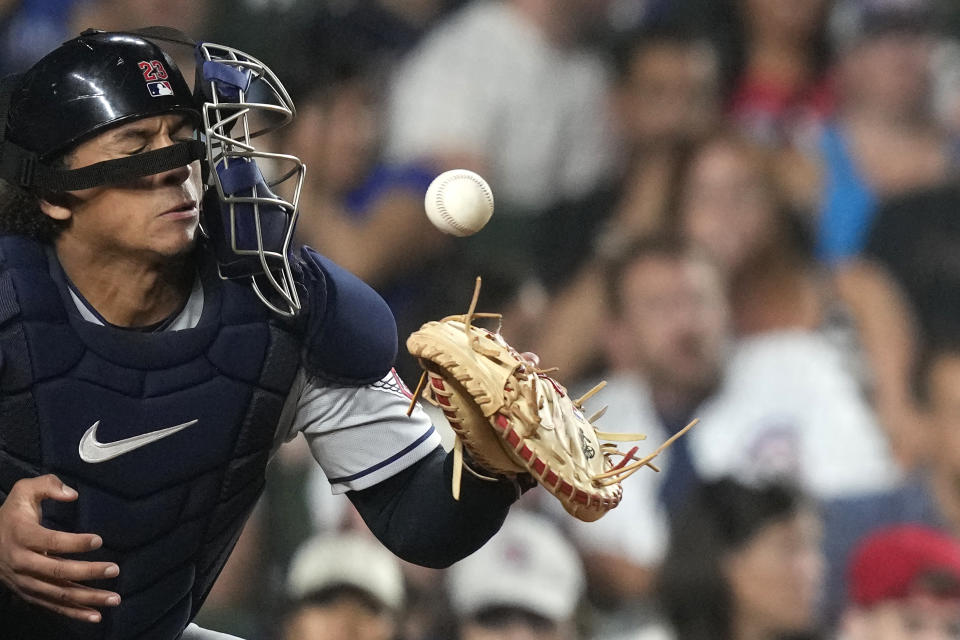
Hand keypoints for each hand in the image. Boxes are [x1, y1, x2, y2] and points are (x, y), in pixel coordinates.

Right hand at [0, 475, 120, 621]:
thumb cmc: (13, 515)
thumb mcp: (24, 492)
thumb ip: (47, 485)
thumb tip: (72, 493)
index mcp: (22, 536)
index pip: (51, 541)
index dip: (74, 542)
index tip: (99, 540)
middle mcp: (23, 562)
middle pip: (58, 571)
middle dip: (88, 572)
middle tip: (115, 569)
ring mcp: (26, 582)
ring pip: (59, 593)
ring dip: (88, 598)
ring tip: (115, 599)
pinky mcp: (30, 594)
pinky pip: (53, 606)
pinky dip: (75, 613)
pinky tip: (96, 616)